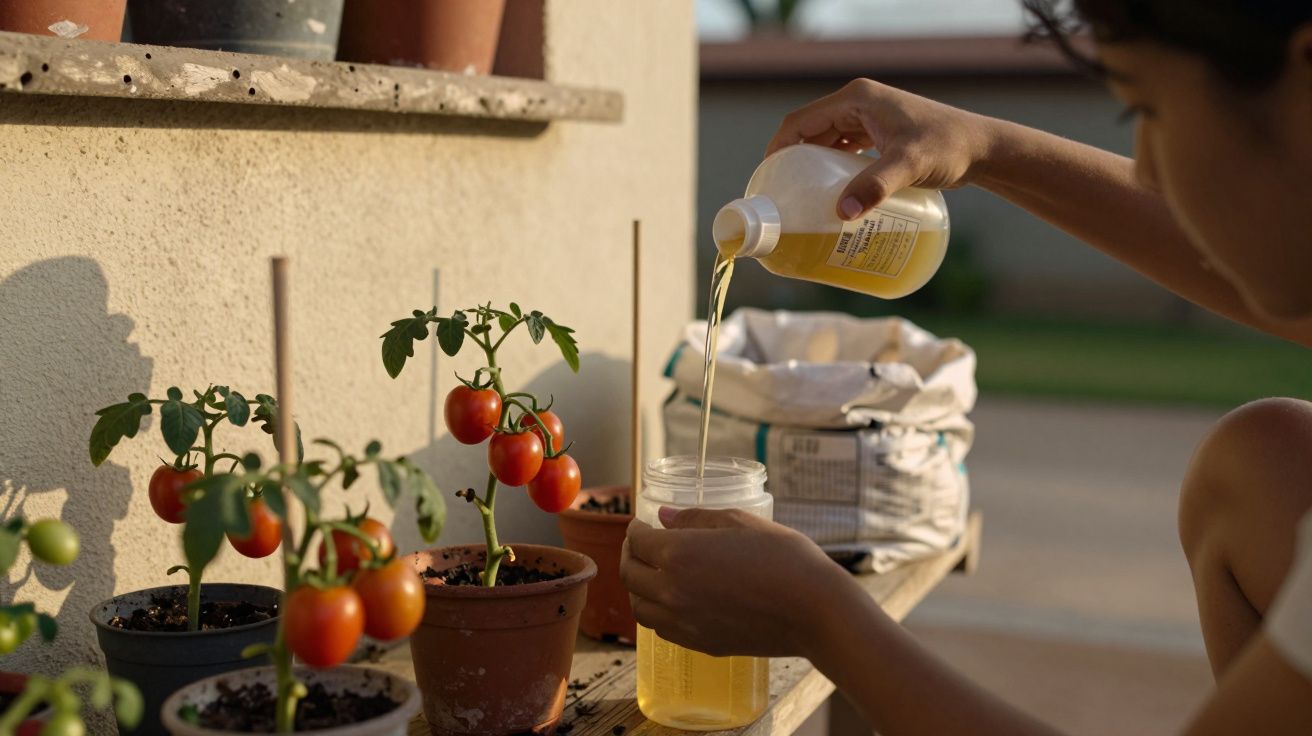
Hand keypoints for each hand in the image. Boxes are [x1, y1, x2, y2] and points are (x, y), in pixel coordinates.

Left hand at [621, 507, 855, 657]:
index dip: (636, 530)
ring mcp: (684, 623)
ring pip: (640, 608)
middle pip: (630, 575)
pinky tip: (673, 600)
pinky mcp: (700, 644)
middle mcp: (672, 591)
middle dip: (630, 556)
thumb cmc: (783, 558)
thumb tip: (664, 516)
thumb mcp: (740, 522)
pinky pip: (662, 629)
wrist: (814, 610)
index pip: (638, 542)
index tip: (642, 525)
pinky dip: (657, 612)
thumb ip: (696, 518)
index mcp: (678, 555)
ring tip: (652, 574)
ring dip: (638, 588)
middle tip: (640, 545)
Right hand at [766, 79, 998, 219]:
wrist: (982, 149)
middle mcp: (858, 104)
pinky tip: (831, 193)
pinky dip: (832, 169)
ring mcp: (868, 118)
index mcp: (856, 99)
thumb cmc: (948, 148)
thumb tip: (841, 213)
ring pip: (826, 143)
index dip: (778, 149)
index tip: (768, 181)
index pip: (800, 122)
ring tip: (801, 199)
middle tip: (782, 198)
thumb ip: (876, 187)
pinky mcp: (879, 134)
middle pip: (809, 133)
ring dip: (812, 168)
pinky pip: (844, 150)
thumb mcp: (909, 165)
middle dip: (792, 163)